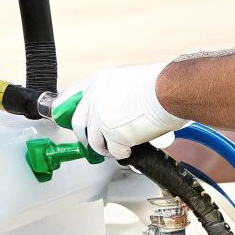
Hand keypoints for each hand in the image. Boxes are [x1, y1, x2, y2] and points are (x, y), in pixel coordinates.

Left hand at [69, 62, 189, 158]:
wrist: (170, 91)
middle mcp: (96, 97)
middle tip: (93, 145)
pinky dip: (120, 154)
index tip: (64, 117)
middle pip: (79, 123)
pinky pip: (112, 151)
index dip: (67, 108)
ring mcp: (102, 117)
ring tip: (116, 150)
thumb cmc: (161, 85)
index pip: (73, 94)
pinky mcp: (112, 134)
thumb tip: (120, 112)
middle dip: (85, 138)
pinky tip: (129, 151)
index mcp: (101, 81)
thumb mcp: (131, 81)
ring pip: (94, 141)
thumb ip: (119, 96)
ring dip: (104, 148)